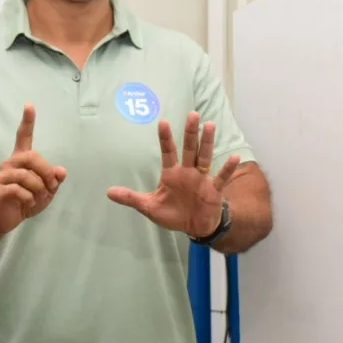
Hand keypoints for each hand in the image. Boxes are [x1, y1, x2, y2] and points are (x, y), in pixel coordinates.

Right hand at [0, 104, 66, 235]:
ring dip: (39, 189)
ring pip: (26, 176)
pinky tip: (28, 203)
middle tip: (52, 187)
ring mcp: (2, 176)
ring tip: (39, 198)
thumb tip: (61, 171)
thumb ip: (54, 179)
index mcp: (21, 159)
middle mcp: (10, 163)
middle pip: (32, 156)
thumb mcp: (46, 190)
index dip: (27, 121)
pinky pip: (19, 190)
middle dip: (46, 172)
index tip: (29, 105)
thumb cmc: (26, 199)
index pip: (23, 136)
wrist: (6, 218)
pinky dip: (29, 198)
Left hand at [107, 112, 240, 238]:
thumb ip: (131, 198)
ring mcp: (202, 179)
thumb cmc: (173, 214)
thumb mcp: (149, 207)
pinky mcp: (214, 189)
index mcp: (171, 173)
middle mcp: (187, 171)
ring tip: (210, 125)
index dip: (166, 138)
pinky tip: (234, 157)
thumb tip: (108, 192)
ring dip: (207, 142)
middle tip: (193, 114)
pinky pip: (221, 177)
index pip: (168, 152)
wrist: (194, 227)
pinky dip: (227, 168)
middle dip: (190, 133)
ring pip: (204, 157)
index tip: (163, 122)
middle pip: (189, 149)